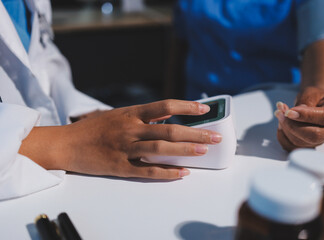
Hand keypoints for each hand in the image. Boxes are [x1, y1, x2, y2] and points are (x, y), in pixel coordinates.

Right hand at [19, 100, 221, 179]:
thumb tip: (168, 114)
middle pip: (170, 130)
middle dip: (195, 133)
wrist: (66, 144)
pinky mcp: (120, 167)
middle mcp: (131, 129)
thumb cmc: (93, 128)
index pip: (165, 106)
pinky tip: (182, 173)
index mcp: (131, 113)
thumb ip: (142, 115)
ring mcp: (125, 148)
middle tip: (214, 137)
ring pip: (161, 149)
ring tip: (204, 152)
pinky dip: (167, 173)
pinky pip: (147, 171)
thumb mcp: (118, 114)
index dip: (187, 107)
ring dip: (185, 151)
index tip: (204, 109)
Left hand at [274, 86, 323, 151]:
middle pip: (314, 136)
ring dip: (285, 129)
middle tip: (280, 113)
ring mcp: (322, 140)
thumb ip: (305, 102)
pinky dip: (282, 136)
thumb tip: (294, 114)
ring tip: (279, 114)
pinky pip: (292, 147)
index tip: (287, 112)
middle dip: (292, 125)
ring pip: (300, 142)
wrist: (317, 104)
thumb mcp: (312, 92)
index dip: (304, 116)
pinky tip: (280, 125)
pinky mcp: (309, 146)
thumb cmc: (316, 97)